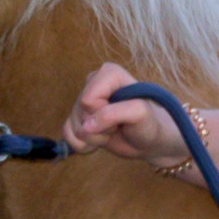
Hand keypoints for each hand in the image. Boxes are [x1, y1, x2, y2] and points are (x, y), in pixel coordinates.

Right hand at [63, 62, 184, 161]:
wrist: (150, 140)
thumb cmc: (149, 123)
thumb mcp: (139, 114)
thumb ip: (113, 114)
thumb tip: (85, 127)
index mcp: (108, 73)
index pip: (88, 99)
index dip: (103, 113)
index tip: (123, 115)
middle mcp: (93, 83)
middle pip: (80, 111)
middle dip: (99, 127)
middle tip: (119, 125)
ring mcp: (84, 102)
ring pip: (73, 124)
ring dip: (94, 137)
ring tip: (113, 131)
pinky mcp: (79, 118)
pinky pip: (67, 133)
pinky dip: (83, 144)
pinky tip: (100, 140)